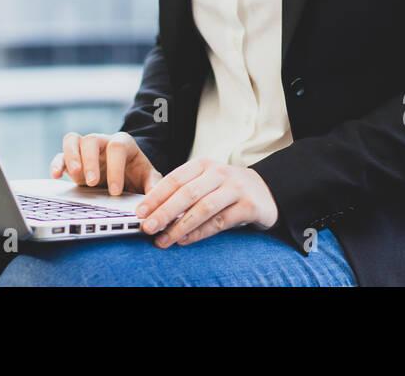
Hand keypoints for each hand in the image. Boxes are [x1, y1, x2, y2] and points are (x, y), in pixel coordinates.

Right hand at [50, 131, 161, 195]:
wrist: (127, 172)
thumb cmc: (137, 174)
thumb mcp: (149, 178)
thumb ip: (154, 186)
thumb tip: (157, 199)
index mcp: (123, 143)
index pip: (117, 147)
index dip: (115, 167)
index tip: (116, 191)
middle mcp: (102, 142)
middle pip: (92, 139)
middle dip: (91, 161)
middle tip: (93, 182)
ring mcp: (85, 149)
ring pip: (73, 140)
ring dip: (71, 156)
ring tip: (75, 175)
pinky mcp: (72, 160)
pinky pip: (60, 155)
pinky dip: (56, 163)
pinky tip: (56, 176)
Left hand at [134, 158, 277, 247]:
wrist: (264, 190)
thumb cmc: (225, 188)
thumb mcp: (205, 181)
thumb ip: (183, 192)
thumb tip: (152, 213)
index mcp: (203, 164)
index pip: (174, 179)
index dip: (155, 196)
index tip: (140, 212)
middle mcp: (219, 173)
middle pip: (187, 193)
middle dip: (164, 212)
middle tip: (147, 227)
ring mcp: (235, 188)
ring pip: (203, 208)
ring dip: (180, 226)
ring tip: (163, 240)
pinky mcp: (248, 205)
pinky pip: (220, 222)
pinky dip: (200, 232)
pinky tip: (185, 240)